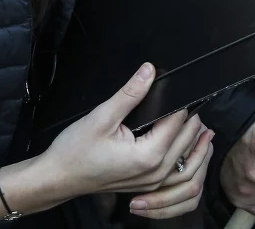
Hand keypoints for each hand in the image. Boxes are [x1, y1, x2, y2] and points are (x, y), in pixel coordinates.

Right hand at [39, 63, 212, 209]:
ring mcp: (153, 182)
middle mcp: (156, 172)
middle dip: (193, 118)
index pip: (179, 122)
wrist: (58, 178)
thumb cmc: (74, 152)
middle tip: (194, 97)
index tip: (186, 86)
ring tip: (196, 118)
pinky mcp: (148, 184)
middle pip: (189, 140)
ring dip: (194, 138)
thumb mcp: (101, 116)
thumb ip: (129, 93)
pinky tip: (184, 141)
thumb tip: (149, 71)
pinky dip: (184, 155)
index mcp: (148, 155)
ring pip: (187, 158)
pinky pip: (176, 170)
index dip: (184, 102)